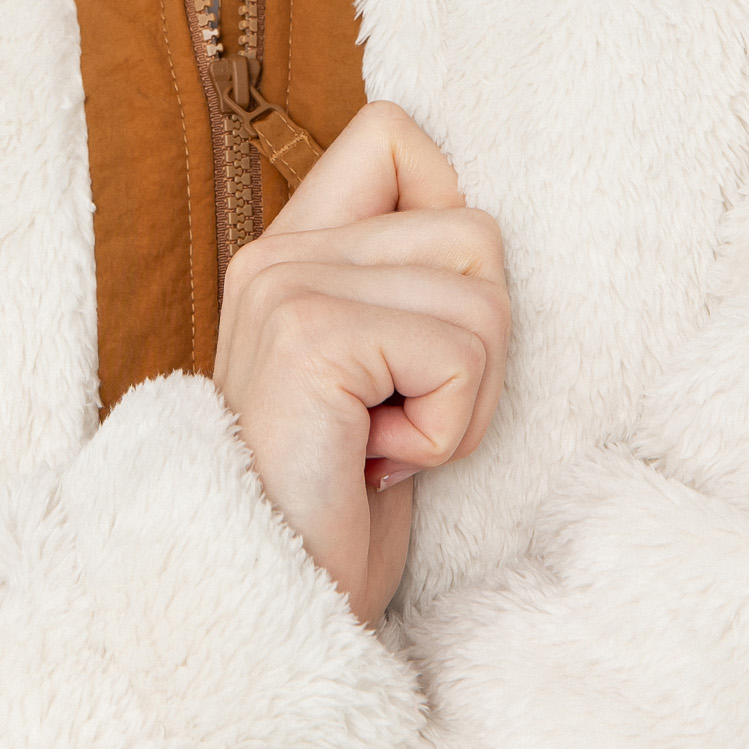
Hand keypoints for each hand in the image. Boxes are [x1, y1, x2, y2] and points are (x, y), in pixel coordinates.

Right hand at [213, 102, 508, 624]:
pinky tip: (380, 465)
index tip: (418, 332)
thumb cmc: (332, 510)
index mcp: (290, 252)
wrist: (264, 615)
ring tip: (387, 447)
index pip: (395, 133)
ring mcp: (285, 288)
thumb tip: (478, 227)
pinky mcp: (310, 336)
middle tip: (400, 419)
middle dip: (477, 347)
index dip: (450, 214)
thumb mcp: (377, 380)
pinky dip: (449, 430)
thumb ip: (402, 291)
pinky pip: (461, 351)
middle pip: (476, 230)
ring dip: (466, 399)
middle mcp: (277, 254)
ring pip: (484, 297)